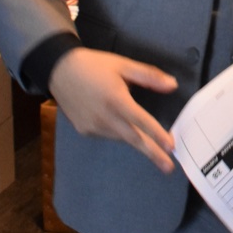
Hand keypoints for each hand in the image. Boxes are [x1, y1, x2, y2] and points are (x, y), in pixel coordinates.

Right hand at [48, 47, 179, 174]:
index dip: (157, 134)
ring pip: (121, 137)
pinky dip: (119, 134)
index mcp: (116, 99)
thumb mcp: (123, 65)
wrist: (60, 70)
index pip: (141, 121)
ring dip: (137, 142)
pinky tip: (122, 126)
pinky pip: (108, 135)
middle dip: (152, 153)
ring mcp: (92, 126)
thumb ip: (149, 76)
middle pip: (133, 138)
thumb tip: (172, 85)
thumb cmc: (94, 65)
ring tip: (153, 146)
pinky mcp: (84, 130)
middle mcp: (104, 116)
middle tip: (168, 167)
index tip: (171, 147)